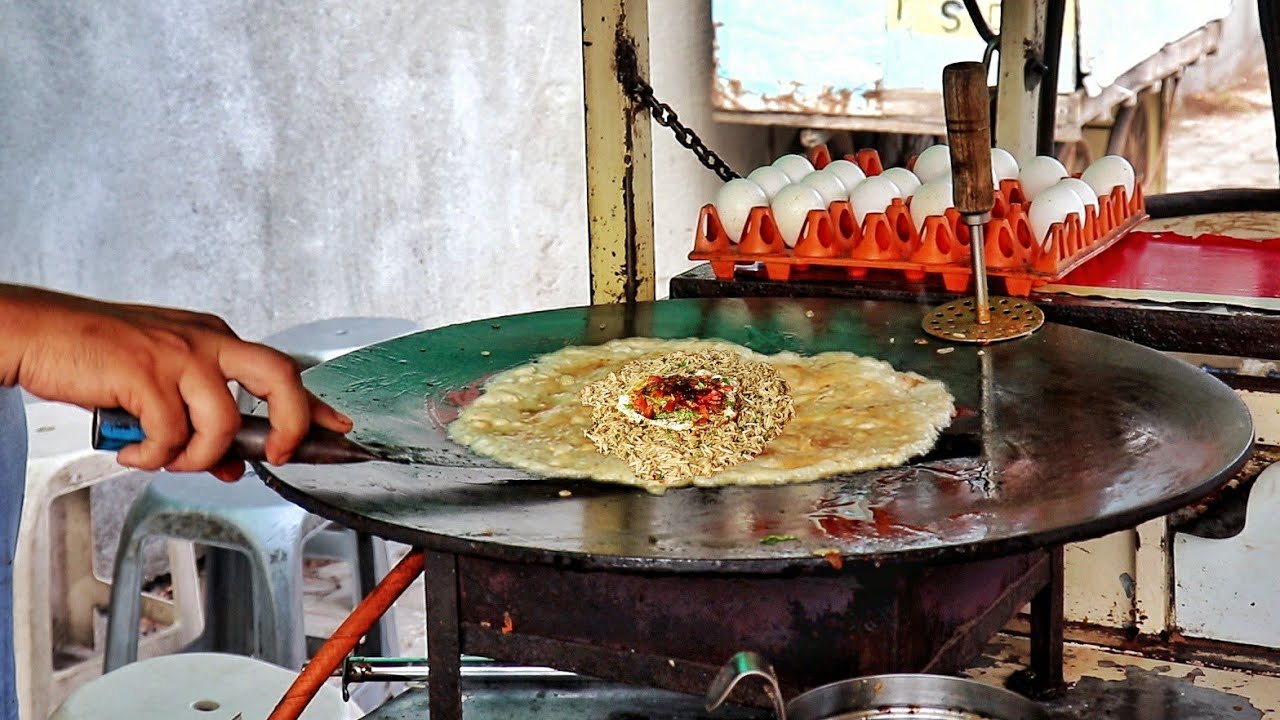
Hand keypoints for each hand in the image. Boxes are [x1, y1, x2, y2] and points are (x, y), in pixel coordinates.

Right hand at [1, 284, 352, 480]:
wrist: (39, 333)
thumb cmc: (99, 357)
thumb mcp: (162, 388)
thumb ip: (201, 421)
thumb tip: (234, 464)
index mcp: (214, 340)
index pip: (283, 369)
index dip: (315, 404)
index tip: (339, 427)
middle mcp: (205, 341)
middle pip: (279, 377)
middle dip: (290, 424)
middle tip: (277, 455)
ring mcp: (178, 355)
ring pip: (222, 422)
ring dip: (197, 455)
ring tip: (165, 456)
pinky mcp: (146, 374)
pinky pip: (170, 435)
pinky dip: (153, 456)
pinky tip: (133, 451)